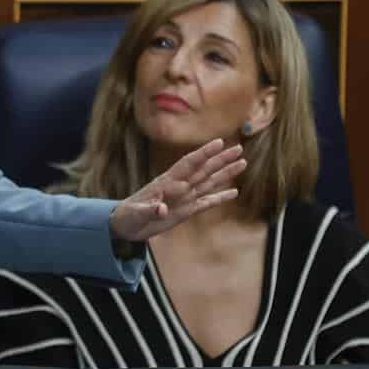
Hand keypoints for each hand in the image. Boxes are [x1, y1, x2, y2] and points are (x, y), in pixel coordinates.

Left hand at [109, 138, 245, 243]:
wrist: (125, 226)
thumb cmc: (128, 215)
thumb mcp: (136, 213)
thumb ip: (150, 210)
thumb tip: (162, 209)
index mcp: (167, 182)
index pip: (189, 163)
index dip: (204, 153)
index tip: (219, 142)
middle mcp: (179, 186)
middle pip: (204, 169)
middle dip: (221, 159)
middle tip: (240, 148)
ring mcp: (185, 198)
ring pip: (209, 182)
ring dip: (225, 174)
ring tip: (242, 163)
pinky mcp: (186, 211)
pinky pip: (207, 202)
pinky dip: (220, 198)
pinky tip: (234, 192)